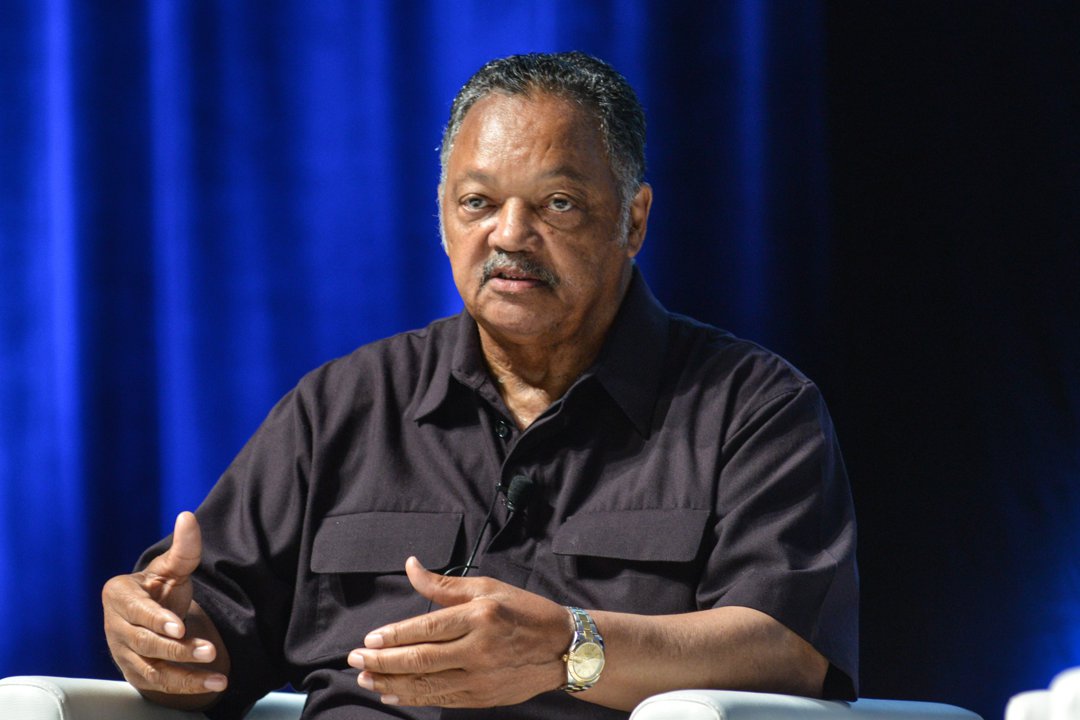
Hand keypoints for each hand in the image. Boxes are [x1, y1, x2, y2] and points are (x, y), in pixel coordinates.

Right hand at [102, 511, 228, 700]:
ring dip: (186, 674)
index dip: (157, 619)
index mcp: (119, 595)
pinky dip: (187, 687)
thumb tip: (188, 516)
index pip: (136, 611)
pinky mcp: (136, 673)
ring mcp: (123, 653)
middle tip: (209, 650)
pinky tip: (213, 685)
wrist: (151, 615)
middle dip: (178, 648)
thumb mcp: (172, 567)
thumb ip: (183, 547)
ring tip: (217, 677)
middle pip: (145, 643)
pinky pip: (160, 685)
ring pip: (153, 669)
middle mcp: (116, 626)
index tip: (179, 626)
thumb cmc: (160, 587)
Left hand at [347, 557, 569, 707]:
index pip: (427, 629)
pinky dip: (414, 698)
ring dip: (391, 684)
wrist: (562, 647)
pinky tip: (393, 695)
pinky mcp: (482, 697)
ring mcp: (480, 677)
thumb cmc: (523, 611)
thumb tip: (410, 566)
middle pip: (421, 659)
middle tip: (355, 661)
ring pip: (427, 684)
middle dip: (382, 662)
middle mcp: (478, 649)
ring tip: (366, 679)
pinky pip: (441, 699)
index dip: (394, 637)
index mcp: (480, 617)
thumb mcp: (487, 587)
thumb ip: (444, 584)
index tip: (368, 641)